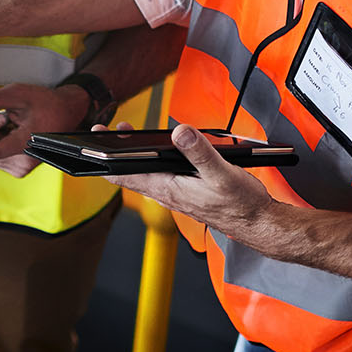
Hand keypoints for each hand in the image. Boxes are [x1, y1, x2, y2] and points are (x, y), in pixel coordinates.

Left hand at [0, 82, 92, 177]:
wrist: (68, 110)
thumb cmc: (48, 103)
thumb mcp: (16, 93)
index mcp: (25, 143)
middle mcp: (26, 161)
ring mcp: (25, 166)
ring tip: (8, 124)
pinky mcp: (24, 167)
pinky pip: (2, 158)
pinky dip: (0, 144)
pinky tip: (11, 132)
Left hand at [108, 125, 273, 233]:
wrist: (258, 223)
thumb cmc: (241, 204)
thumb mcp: (221, 173)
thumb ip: (199, 152)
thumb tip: (179, 132)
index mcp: (168, 188)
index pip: (124, 175)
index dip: (105, 159)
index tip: (93, 140)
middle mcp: (167, 192)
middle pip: (130, 172)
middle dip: (117, 150)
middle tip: (108, 128)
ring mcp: (175, 193)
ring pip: (145, 173)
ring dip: (135, 155)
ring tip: (127, 134)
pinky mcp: (185, 192)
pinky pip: (160, 176)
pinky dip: (153, 161)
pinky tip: (159, 150)